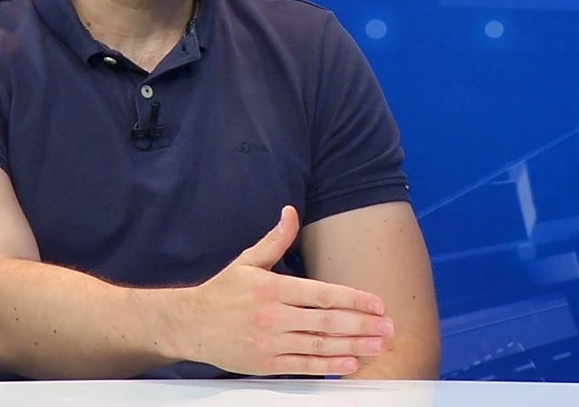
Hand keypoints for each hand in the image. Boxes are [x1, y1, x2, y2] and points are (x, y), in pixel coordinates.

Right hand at [177, 205, 393, 376]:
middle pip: (326, 322)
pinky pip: (303, 366)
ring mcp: (270, 342)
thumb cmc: (222, 291)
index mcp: (272, 287)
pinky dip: (328, 366)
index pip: (321, 293)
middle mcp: (273, 316)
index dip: (353, 299)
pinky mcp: (266, 364)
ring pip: (319, 346)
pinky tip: (350, 364)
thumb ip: (275, 240)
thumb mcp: (247, 261)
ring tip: (378, 346)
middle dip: (362, 325)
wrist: (190, 324)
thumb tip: (291, 212)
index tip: (377, 303)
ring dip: (353, 347)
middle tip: (388, 327)